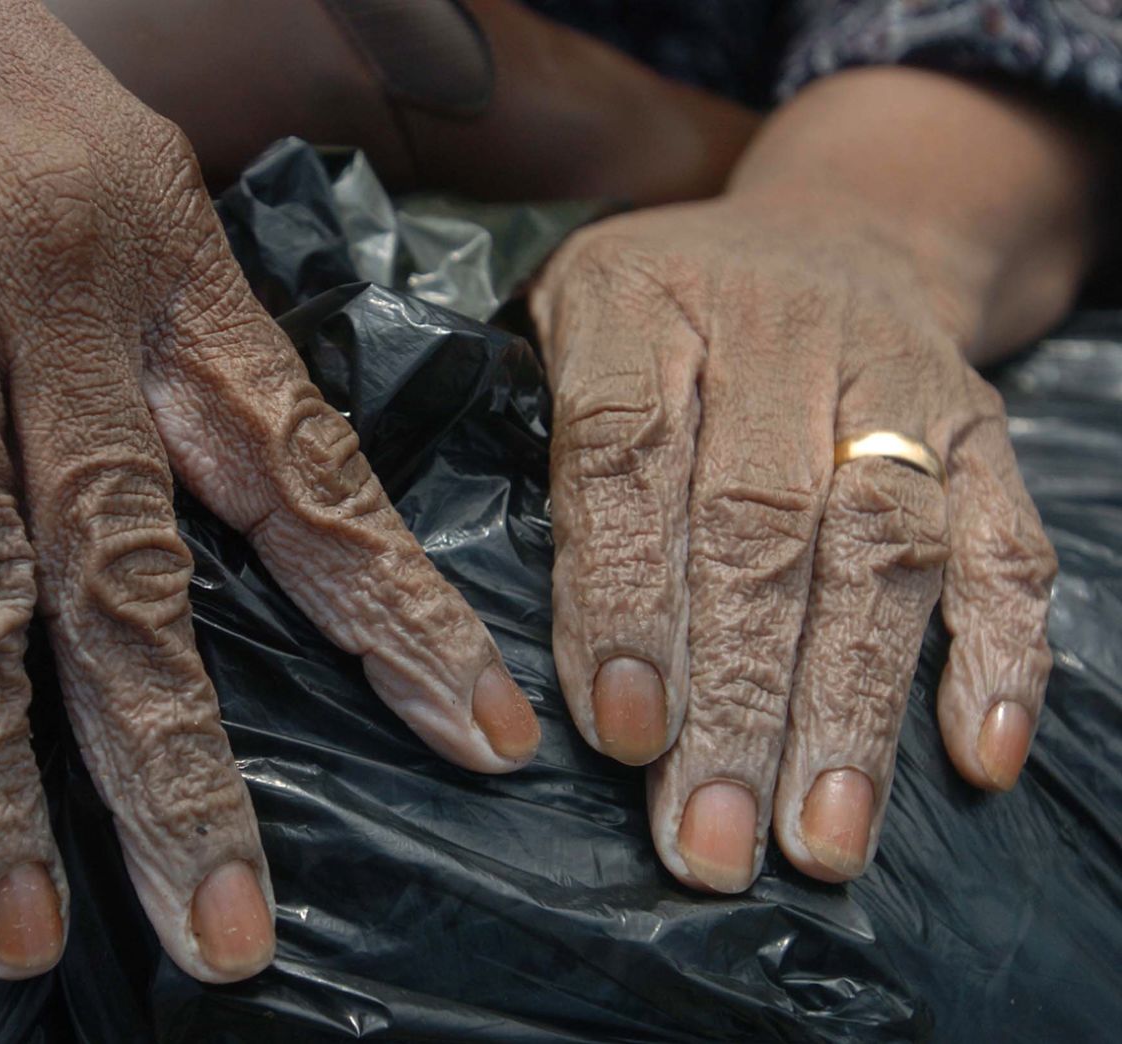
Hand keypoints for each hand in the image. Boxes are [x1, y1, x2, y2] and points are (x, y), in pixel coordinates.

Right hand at [0, 0, 537, 979]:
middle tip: (225, 929)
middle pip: (130, 579)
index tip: (467, 733)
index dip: (391, 612)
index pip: (300, 467)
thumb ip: (150, 310)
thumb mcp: (96, 150)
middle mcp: (36, 300)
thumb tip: (188, 463)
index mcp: (152, 261)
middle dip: (180, 769)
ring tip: (10, 924)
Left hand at [532, 195, 1057, 889]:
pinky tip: (973, 759)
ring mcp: (893, 380)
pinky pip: (1007, 542)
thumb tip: (547, 654)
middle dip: (734, 698)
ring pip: (883, 549)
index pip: (626, 448)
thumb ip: (548, 457)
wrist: (838, 229)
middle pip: (759, 525)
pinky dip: (999, 654)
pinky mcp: (981, 428)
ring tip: (818, 838)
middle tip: (706, 836)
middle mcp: (778, 332)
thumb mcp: (563, 329)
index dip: (622, 593)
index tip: (622, 729)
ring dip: (851, 706)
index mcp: (639, 300)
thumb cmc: (664, 311)